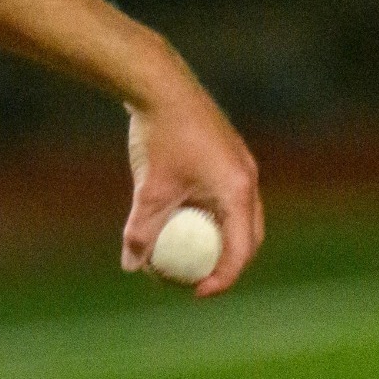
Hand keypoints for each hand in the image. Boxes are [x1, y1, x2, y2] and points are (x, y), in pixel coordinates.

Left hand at [120, 86, 262, 296]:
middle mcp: (246, 178)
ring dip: (218, 237)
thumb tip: (132, 267)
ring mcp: (238, 165)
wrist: (159, 85)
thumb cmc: (159, 136)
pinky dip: (209, 214)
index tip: (198, 292)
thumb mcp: (149, 190)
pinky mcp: (225, 155)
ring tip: (187, 254)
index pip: (242, 249)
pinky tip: (180, 220)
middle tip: (198, 280)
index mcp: (238, 190)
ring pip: (237, 215)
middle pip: (247, 235)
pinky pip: (225, 196)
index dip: (223, 277)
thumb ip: (141, 231)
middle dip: (227, 262)